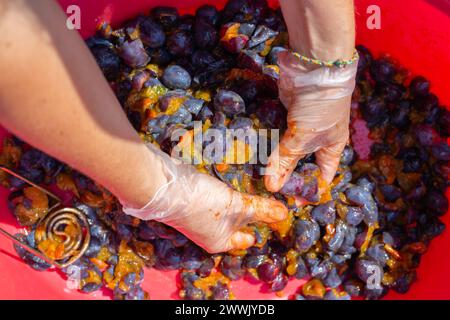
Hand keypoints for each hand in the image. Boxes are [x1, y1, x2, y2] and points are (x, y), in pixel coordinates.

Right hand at [121, 144, 287, 252]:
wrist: (164, 187)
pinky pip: (215, 198)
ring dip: (238, 198)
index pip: (246, 239)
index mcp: (220, 242)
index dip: (262, 228)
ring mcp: (199, 217)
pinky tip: (232, 178)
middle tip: (268, 197)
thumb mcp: (237, 206)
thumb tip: (286, 214)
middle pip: (237, 223)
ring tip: (254, 184)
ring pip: (226, 209)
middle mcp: (209, 233)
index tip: (275, 214)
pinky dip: (225, 190)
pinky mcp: (192, 201)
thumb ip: (262, 210)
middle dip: (251, 210)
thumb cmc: (203, 204)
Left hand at [264, 51, 357, 203]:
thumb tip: (271, 187)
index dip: (309, 191)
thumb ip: (285, 160)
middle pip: (299, 165)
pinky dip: (265, 142)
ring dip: (272, 159)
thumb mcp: (304, 137)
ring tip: (256, 174)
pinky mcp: (285, 115)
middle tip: (268, 188)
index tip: (292, 203)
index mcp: (330, 149)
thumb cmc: (320, 106)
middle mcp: (316, 140)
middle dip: (285, 176)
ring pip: (284, 149)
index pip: (322, 177)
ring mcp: (300, 126)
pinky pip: (274, 133)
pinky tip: (253, 153)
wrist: (314, 68)